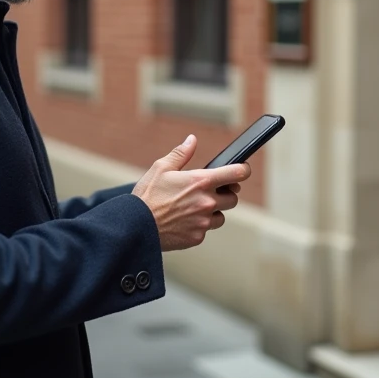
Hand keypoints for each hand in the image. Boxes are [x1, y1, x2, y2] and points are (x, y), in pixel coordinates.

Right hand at [132, 135, 251, 251]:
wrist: (135, 226)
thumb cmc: (146, 196)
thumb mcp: (161, 168)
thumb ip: (181, 153)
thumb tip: (192, 140)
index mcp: (201, 182)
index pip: (237, 174)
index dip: (243, 170)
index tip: (242, 170)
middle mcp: (207, 202)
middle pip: (233, 198)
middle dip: (225, 193)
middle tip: (210, 191)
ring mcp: (203, 222)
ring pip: (221, 216)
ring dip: (213, 212)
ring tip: (193, 207)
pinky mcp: (197, 237)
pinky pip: (206, 230)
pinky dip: (199, 225)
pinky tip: (183, 220)